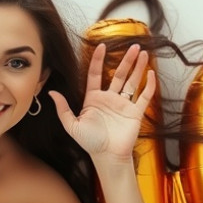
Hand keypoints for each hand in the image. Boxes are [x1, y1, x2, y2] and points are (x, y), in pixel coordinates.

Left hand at [49, 43, 155, 161]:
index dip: (99, 60)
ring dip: (138, 68)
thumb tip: (51, 93)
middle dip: (126, 60)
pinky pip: (144, 96)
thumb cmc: (89, 142)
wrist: (107, 157)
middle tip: (133, 46)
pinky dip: (148, 85)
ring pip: (132, 81)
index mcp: (94, 99)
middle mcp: (109, 98)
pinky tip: (151, 73)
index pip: (96, 74)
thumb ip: (63, 109)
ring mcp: (124, 104)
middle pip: (119, 74)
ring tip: (143, 53)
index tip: (102, 46)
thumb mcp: (72, 125)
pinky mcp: (135, 113)